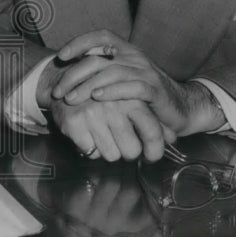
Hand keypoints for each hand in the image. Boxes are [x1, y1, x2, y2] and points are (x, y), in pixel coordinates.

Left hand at [47, 30, 224, 136]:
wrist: (180, 108)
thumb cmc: (144, 95)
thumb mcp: (122, 79)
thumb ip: (102, 71)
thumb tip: (68, 71)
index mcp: (126, 50)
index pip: (101, 36)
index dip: (79, 43)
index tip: (61, 57)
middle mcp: (135, 57)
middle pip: (98, 59)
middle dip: (73, 75)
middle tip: (58, 91)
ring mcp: (146, 72)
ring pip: (111, 72)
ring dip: (87, 86)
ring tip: (71, 98)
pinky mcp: (155, 90)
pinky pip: (132, 87)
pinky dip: (113, 91)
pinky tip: (98, 97)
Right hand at [49, 97, 172, 162]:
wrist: (62, 78)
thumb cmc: (101, 92)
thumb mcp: (128, 98)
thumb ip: (152, 118)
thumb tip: (172, 138)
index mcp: (131, 98)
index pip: (152, 132)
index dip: (154, 151)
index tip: (150, 157)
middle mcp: (114, 106)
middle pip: (132, 150)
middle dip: (127, 152)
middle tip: (120, 143)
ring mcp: (93, 115)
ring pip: (111, 155)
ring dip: (107, 150)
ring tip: (101, 134)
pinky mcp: (74, 123)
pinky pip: (90, 153)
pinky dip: (89, 148)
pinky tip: (86, 133)